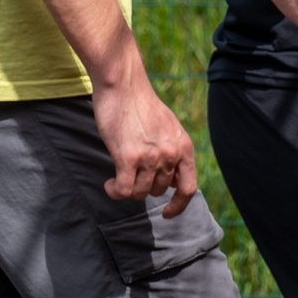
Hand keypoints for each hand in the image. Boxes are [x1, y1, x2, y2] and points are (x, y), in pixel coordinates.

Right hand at [94, 72, 199, 218]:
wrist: (123, 84)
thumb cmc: (141, 104)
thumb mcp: (168, 127)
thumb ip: (171, 151)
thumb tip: (169, 181)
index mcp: (184, 147)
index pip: (188, 188)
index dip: (179, 205)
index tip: (167, 213)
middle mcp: (170, 154)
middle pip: (158, 190)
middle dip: (144, 186)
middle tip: (130, 172)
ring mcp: (150, 157)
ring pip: (139, 193)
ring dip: (126, 189)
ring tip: (116, 176)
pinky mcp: (129, 157)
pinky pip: (124, 190)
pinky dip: (115, 191)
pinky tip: (109, 184)